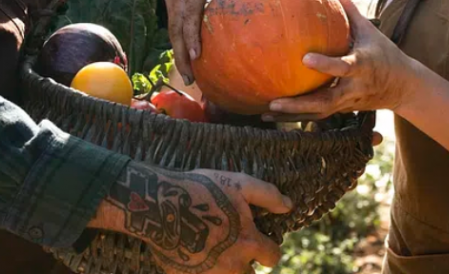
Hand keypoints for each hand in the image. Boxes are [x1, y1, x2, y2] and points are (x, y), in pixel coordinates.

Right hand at [101, 162, 290, 273]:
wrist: (159, 203)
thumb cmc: (201, 189)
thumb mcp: (239, 183)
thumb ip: (268, 195)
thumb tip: (289, 206)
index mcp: (248, 242)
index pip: (272, 257)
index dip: (269, 249)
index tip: (260, 241)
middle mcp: (232, 264)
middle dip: (245, 263)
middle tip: (233, 246)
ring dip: (225, 269)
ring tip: (214, 250)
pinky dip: (201, 268)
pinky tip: (194, 253)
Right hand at [152, 0, 269, 83]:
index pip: (190, 13)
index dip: (191, 35)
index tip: (197, 55)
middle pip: (177, 30)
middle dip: (182, 55)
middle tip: (192, 79)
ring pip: (172, 31)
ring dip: (179, 55)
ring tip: (191, 79)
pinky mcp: (170, 2)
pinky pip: (173, 26)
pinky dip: (179, 45)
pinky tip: (190, 62)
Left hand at [266, 0, 413, 119]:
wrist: (403, 86)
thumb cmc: (384, 53)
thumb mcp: (370, 30)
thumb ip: (348, 9)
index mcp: (363, 65)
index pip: (344, 66)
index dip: (326, 65)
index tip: (305, 59)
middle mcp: (355, 87)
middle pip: (327, 100)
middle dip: (301, 104)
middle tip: (275, 102)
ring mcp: (349, 102)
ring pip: (320, 113)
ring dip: (294, 114)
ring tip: (267, 111)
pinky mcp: (344, 110)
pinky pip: (319, 116)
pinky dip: (297, 117)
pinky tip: (274, 116)